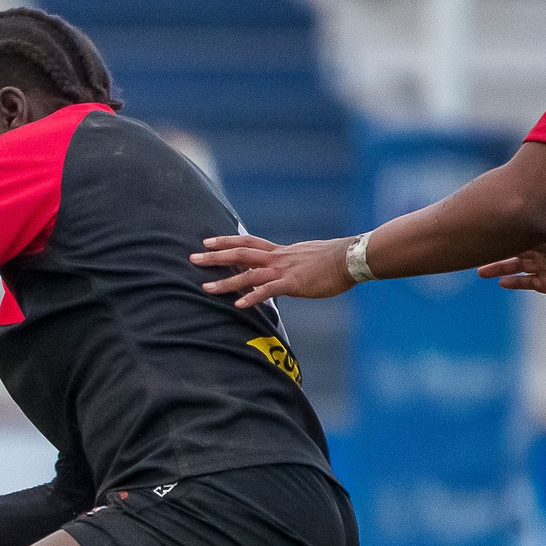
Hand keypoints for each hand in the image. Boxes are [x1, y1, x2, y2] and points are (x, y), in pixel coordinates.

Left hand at [190, 234, 351, 306]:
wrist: (352, 258)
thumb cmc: (332, 260)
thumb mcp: (304, 258)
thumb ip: (287, 265)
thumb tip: (279, 274)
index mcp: (279, 252)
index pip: (247, 242)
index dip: (226, 241)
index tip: (207, 241)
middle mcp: (277, 258)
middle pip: (240, 253)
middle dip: (214, 256)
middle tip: (193, 258)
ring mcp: (283, 270)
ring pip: (248, 274)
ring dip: (225, 282)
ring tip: (205, 287)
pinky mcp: (292, 283)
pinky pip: (268, 291)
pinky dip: (252, 298)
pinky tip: (238, 305)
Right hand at [478, 241, 545, 304]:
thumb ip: (534, 240)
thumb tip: (518, 228)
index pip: (521, 238)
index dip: (505, 238)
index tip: (488, 238)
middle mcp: (545, 254)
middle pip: (516, 252)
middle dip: (497, 254)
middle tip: (479, 256)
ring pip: (518, 268)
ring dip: (500, 269)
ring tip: (482, 272)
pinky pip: (527, 282)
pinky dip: (514, 283)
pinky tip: (502, 283)